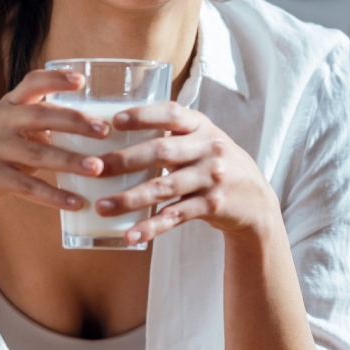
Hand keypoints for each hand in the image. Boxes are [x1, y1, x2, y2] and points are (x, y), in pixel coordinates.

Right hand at [0, 70, 109, 228]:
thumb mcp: (12, 137)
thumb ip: (41, 128)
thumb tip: (91, 129)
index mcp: (5, 107)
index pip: (31, 83)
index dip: (56, 79)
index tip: (83, 81)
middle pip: (40, 115)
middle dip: (75, 122)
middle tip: (105, 131)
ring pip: (37, 154)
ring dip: (71, 161)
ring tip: (98, 168)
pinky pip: (27, 187)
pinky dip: (54, 196)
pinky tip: (76, 202)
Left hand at [95, 102, 279, 243]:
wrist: (256, 199)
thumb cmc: (214, 163)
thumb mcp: (202, 139)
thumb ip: (171, 133)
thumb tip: (114, 129)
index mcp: (201, 126)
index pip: (171, 114)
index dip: (142, 116)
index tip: (113, 121)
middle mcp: (209, 148)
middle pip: (161, 152)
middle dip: (124, 160)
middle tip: (94, 169)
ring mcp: (212, 177)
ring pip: (164, 187)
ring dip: (129, 199)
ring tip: (102, 207)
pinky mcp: (212, 205)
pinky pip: (176, 217)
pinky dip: (151, 227)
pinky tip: (130, 235)